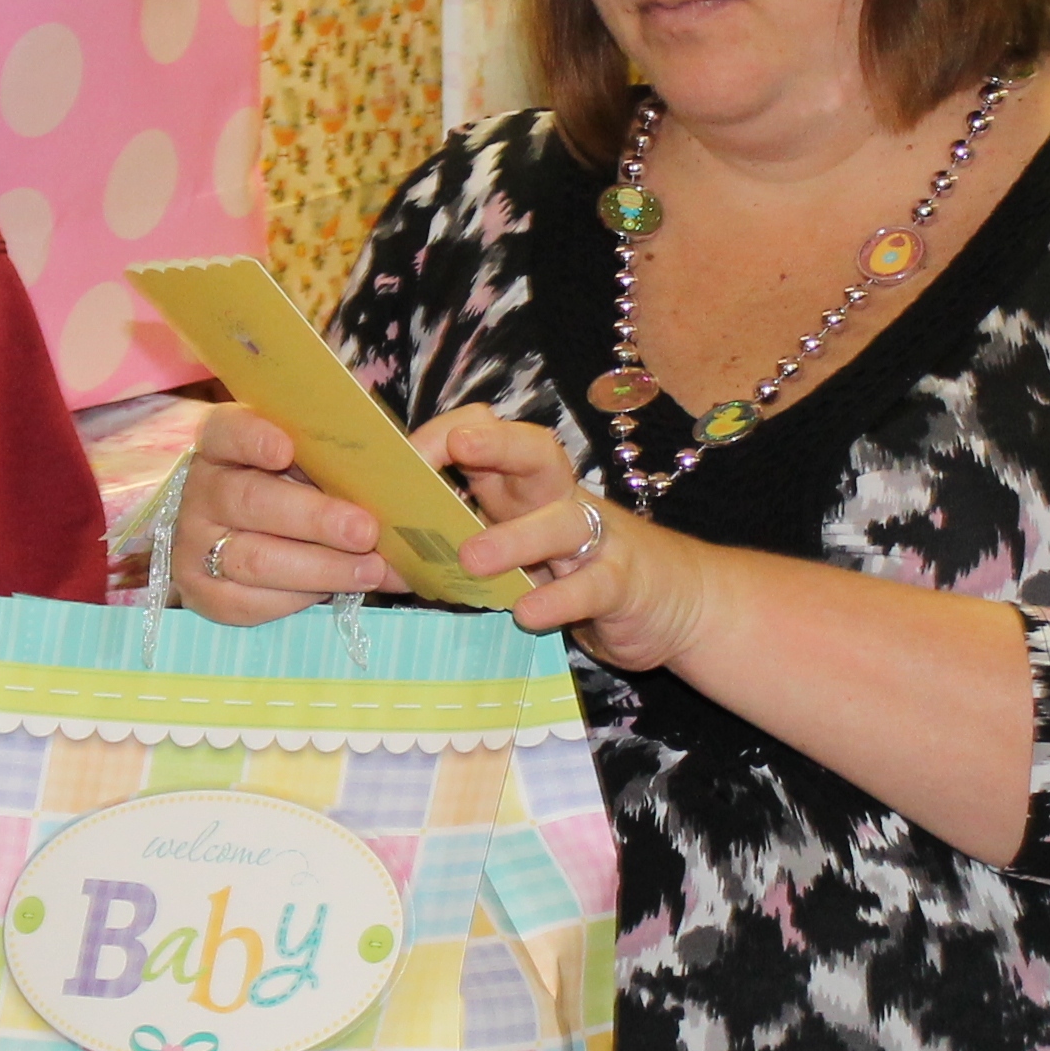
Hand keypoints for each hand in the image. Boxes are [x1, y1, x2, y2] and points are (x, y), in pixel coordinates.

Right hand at [173, 403, 397, 618]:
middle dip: (313, 517)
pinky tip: (335, 591)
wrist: (238, 537)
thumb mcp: (312, 461)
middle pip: (250, 501)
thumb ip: (345, 458)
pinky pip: (250, 601)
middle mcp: (200, 491)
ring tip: (371, 570)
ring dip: (319, 567)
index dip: (252, 437)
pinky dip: (297, 598)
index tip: (286, 448)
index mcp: (222, 445)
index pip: (226, 431)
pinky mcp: (201, 592)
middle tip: (366, 530)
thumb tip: (419, 472)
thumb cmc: (292, 488)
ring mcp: (194, 544)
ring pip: (254, 558)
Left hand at [418, 404, 723, 674]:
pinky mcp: (622, 584)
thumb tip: (376, 557)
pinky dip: (558, 600)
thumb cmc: (575, 576)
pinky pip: (591, 586)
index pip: (490, 439)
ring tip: (471, 559)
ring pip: (561, 521)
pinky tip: (528, 614)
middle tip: (456, 449)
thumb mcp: (518, 554)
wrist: (674, 606)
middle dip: (496, 444)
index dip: (449, 436)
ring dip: (515, 538)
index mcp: (526, 490)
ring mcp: (596, 541)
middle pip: (535, 453)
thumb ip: (461, 546)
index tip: (402, 454)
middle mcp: (560, 502)